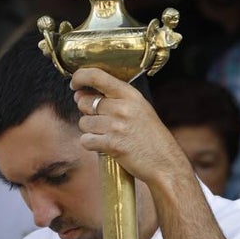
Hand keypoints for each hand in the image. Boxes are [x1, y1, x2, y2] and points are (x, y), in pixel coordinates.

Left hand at [69, 67, 191, 184]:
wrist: (165, 162)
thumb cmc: (150, 136)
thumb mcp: (138, 109)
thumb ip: (111, 100)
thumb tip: (78, 95)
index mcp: (130, 94)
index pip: (97, 76)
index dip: (80, 77)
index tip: (74, 83)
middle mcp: (123, 107)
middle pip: (85, 102)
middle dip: (87, 112)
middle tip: (103, 122)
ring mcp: (117, 126)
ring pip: (83, 123)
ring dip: (90, 130)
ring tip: (108, 135)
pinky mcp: (112, 145)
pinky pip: (86, 140)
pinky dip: (91, 144)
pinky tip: (105, 146)